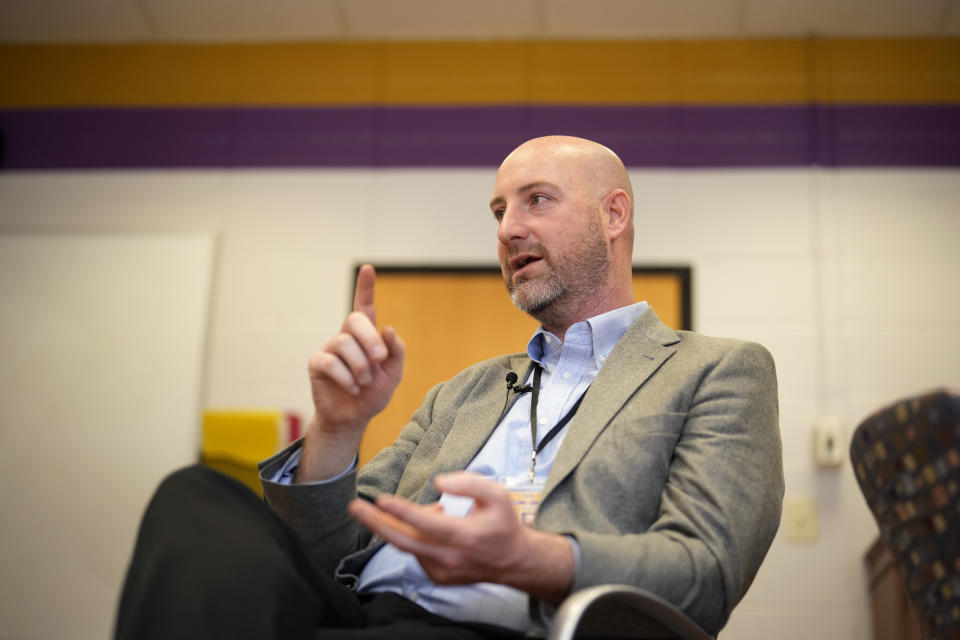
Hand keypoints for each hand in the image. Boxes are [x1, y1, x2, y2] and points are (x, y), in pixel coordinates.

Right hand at [298, 264, 404, 480]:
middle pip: (354, 319)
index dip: (365, 287)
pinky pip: (330, 362)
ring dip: (360, 366)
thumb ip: (396, 352)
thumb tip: (389, 329)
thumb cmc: (373, 394)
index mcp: (366, 336)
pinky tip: (352, 387)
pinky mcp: (317, 363)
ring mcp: (330, 348)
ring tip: (363, 382)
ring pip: (344, 343)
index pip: (364, 306)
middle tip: (378, 359)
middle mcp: (346, 337)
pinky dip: (346, 377)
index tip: (369, 268)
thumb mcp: (393, 373)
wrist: (353, 419)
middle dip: (370, 339)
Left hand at [348, 472, 573, 601]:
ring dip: (402, 525)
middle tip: (355, 507)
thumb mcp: (497, 494)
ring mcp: (442, 571)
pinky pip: (416, 552)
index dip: (401, 511)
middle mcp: (450, 558)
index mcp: (465, 536)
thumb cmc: (503, 524)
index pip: (425, 524)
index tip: (381, 499)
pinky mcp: (436, 578)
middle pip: (404, 541)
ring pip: (408, 545)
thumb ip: (469, 482)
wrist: (514, 561)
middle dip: (376, 523)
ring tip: (418, 510)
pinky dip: (416, 536)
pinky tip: (433, 528)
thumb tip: (438, 482)